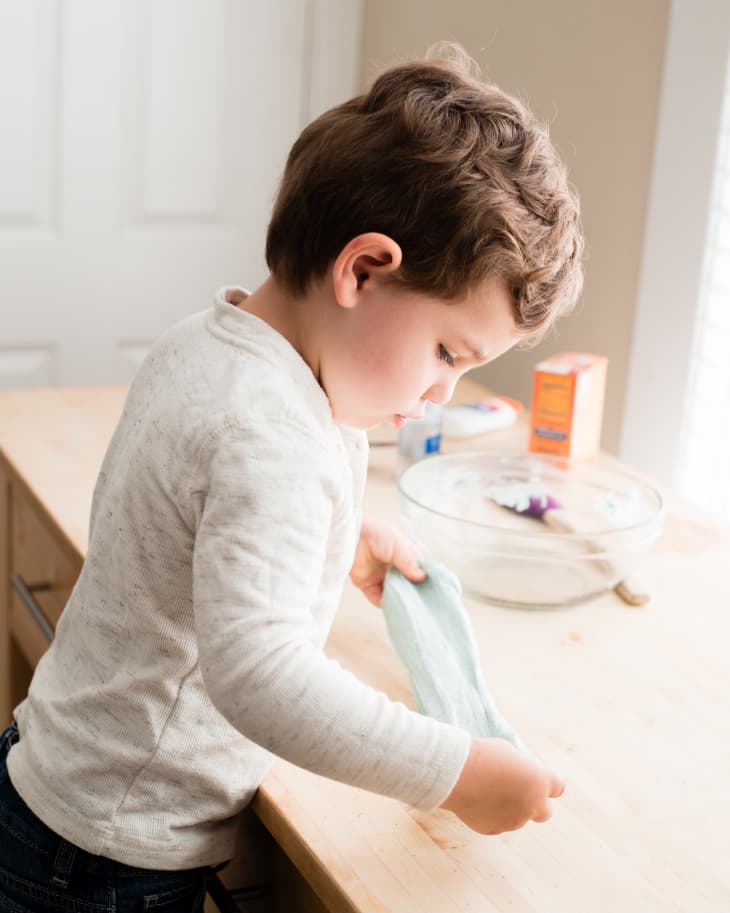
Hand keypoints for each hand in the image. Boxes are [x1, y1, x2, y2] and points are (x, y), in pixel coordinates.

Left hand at [350, 515, 424, 606]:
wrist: (350, 535)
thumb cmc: (376, 534)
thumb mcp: (398, 546)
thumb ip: (409, 562)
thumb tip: (422, 578)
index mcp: (405, 556)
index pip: (419, 571)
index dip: (425, 580)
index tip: (433, 591)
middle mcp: (394, 568)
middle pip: (407, 585)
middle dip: (412, 594)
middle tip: (421, 604)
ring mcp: (381, 576)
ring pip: (393, 593)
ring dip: (398, 600)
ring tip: (407, 607)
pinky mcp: (367, 584)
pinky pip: (377, 598)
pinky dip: (384, 604)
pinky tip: (391, 606)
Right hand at [440, 738, 564, 834]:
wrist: (456, 773)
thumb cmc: (483, 756)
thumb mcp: (510, 753)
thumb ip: (522, 770)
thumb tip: (521, 778)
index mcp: (540, 781)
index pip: (558, 787)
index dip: (550, 783)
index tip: (542, 779)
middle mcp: (531, 805)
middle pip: (546, 812)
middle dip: (537, 803)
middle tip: (520, 792)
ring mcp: (513, 821)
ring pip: (518, 818)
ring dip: (511, 808)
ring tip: (488, 790)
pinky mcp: (494, 829)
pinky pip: (498, 824)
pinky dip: (492, 815)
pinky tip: (478, 800)